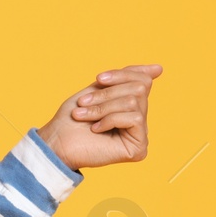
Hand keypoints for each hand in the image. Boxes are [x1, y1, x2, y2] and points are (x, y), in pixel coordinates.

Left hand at [37, 64, 162, 171]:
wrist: (56, 141)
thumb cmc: (73, 116)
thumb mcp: (98, 90)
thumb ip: (125, 78)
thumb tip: (159, 68)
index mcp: (131, 105)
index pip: (142, 80)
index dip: (121, 74)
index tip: (99, 78)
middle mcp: (139, 120)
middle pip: (139, 89)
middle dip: (107, 93)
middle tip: (83, 102)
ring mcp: (140, 135)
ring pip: (134, 102)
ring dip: (102, 107)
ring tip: (82, 115)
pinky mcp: (139, 148)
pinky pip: (134, 119)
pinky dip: (109, 120)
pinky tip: (95, 129)